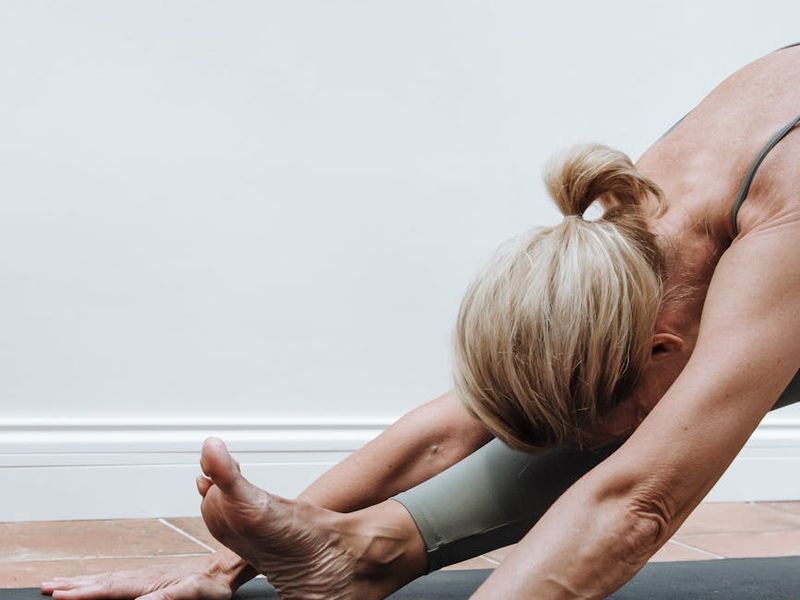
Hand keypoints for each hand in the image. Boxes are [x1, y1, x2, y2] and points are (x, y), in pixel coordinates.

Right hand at [40, 558, 238, 599]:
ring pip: (108, 579)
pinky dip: (100, 582)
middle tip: (46, 587)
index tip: (58, 594)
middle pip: (101, 582)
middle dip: (73, 586)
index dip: (82, 593)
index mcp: (147, 581)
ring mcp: (145, 576)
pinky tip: (96, 584)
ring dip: (83, 582)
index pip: (108, 589)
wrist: (224, 570)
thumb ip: (163, 598)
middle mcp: (143, 577)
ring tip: (61, 584)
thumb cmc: (211, 585)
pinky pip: (118, 580)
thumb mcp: (190, 593)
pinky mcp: (151, 578)